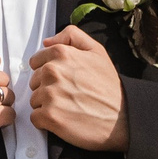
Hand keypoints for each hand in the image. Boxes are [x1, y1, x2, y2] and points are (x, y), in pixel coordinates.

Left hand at [27, 26, 126, 151]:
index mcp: (61, 54)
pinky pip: (35, 118)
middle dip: (48, 88)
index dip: (48, 73)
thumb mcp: (97, 51)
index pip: (36, 62)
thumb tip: (47, 41)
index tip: (63, 81)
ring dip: (47, 105)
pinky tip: (63, 119)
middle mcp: (53, 71)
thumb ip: (71, 36)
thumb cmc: (109, 87)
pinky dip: (46, 122)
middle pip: (34, 81)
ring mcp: (50, 94)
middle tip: (69, 95)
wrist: (122, 118)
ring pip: (34, 100)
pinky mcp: (49, 116)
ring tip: (68, 107)